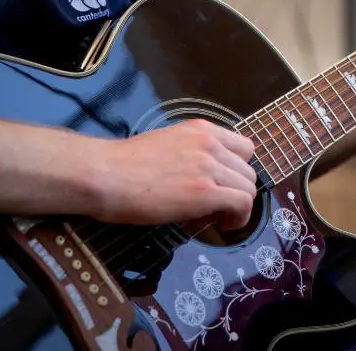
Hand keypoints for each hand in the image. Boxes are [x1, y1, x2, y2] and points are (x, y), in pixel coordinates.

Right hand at [90, 118, 256, 230]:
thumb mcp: (167, 144)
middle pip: (248, 170)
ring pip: (248, 188)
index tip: (222, 185)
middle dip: (236, 190)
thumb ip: (190, 153)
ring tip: (214, 217)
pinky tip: (219, 225)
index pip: (243, 146)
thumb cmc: (125, 164)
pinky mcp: (205, 191)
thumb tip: (201, 177)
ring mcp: (209, 165)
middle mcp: (210, 142)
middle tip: (214, 206)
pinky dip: (238, 218)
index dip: (236, 170)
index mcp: (200, 129)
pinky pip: (242, 203)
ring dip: (237, 206)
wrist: (106, 174)